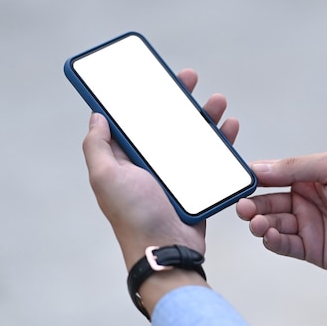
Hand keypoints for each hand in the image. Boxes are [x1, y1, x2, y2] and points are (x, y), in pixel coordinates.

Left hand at [82, 69, 238, 269]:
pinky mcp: (198, 183)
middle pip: (166, 121)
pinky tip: (230, 126)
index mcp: (126, 158)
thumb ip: (97, 145)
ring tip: (218, 100)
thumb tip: (96, 115)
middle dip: (179, 97)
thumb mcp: (105, 176)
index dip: (142, 96)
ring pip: (192, 135)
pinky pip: (212, 156)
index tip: (152, 75)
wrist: (166, 250)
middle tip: (189, 77)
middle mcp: (150, 162)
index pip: (133, 119)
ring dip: (206, 115)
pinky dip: (222, 139)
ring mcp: (176, 172)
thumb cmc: (133, 214)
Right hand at [236, 151, 326, 272]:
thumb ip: (294, 167)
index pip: (271, 178)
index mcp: (307, 179)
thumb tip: (257, 167)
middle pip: (267, 203)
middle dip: (252, 205)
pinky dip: (273, 241)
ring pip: (273, 225)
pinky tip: (269, 235)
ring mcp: (307, 227)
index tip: (237, 183)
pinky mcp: (313, 250)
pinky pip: (286, 245)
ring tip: (257, 223)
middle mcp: (303, 202)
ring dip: (260, 224)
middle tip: (242, 208)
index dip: (253, 180)